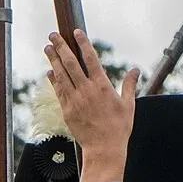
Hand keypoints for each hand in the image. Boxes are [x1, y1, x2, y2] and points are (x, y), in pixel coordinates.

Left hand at [44, 30, 138, 181]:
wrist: (104, 149)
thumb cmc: (119, 128)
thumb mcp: (128, 104)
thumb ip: (130, 85)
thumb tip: (135, 69)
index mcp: (102, 86)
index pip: (91, 58)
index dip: (82, 43)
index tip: (76, 32)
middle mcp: (86, 90)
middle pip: (71, 64)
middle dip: (61, 48)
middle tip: (52, 35)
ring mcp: (75, 101)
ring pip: (61, 76)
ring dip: (53, 61)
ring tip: (47, 48)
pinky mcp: (67, 111)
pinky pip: (59, 92)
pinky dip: (54, 80)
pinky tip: (50, 72)